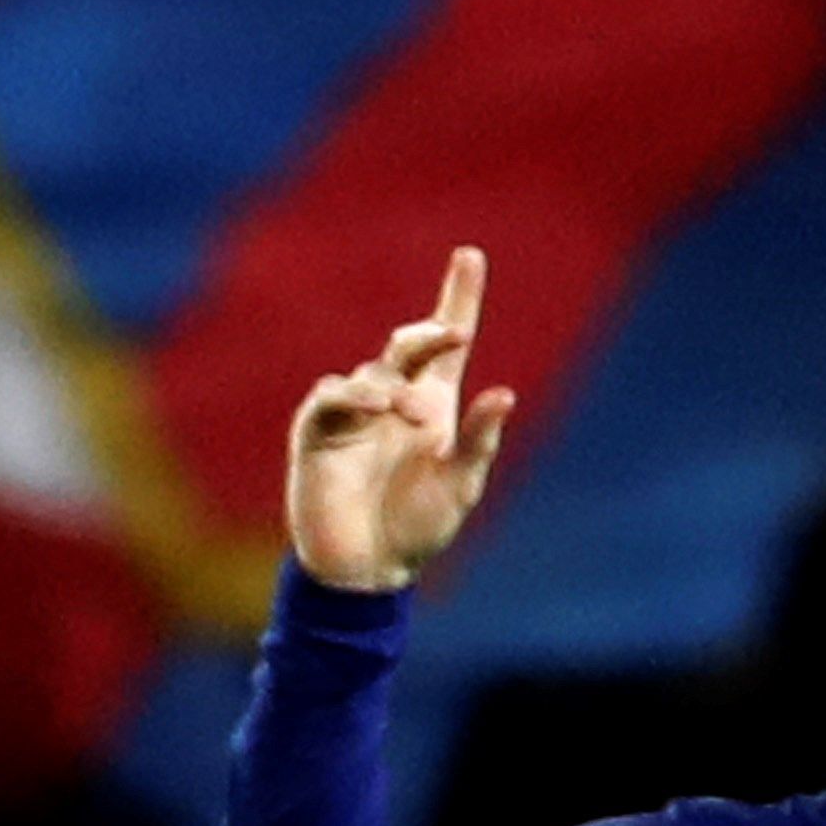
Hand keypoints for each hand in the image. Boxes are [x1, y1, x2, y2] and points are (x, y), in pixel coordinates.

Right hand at [285, 247, 519, 591]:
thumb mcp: (461, 485)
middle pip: (409, 345)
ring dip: (395, 384)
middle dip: (428, 333)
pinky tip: (375, 408)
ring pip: (372, 372)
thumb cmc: (419, 528)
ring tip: (412, 414)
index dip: (458, 297)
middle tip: (451, 335)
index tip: (470, 255)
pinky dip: (352, 396)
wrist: (368, 569)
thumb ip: (480, 441)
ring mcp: (355, 414)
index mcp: (433, 405)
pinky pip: (331, 399)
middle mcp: (394, 400)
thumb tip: (505, 393)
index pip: (448, 344)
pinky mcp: (319, 434)